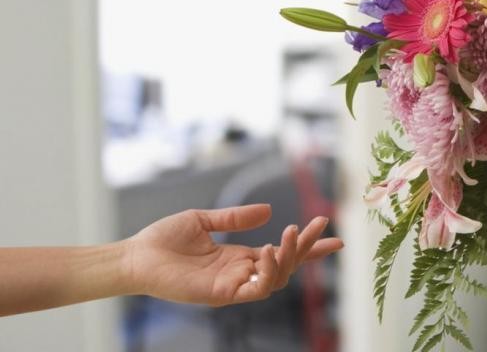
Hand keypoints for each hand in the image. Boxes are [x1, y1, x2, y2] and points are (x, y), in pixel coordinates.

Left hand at [125, 205, 342, 305]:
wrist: (134, 256)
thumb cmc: (163, 240)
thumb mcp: (204, 220)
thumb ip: (236, 218)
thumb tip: (268, 210)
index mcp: (238, 257)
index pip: (281, 253)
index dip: (307, 246)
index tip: (332, 234)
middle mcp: (240, 273)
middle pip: (287, 266)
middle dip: (308, 249)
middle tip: (322, 227)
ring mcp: (232, 286)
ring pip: (276, 279)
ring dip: (288, 257)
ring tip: (288, 234)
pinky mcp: (221, 295)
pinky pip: (255, 289)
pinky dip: (267, 272)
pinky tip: (267, 250)